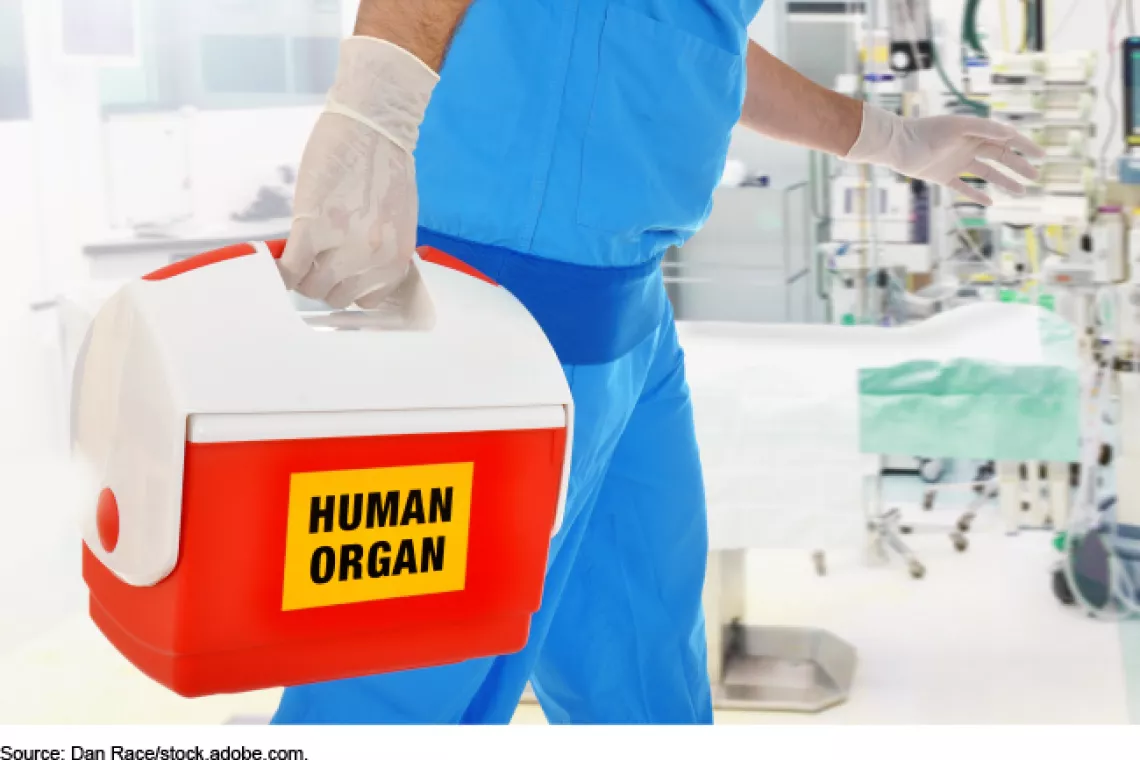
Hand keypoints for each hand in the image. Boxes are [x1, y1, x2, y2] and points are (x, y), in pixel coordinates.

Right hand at [278, 37, 438, 308]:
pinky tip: (276, 258)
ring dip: (302, 274)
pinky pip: (290, 269)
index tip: (337, 271)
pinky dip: (279, 269)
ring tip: (301, 250)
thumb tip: (356, 272)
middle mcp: (373, 261)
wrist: (374, 128)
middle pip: (336, 297)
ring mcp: (343, 247)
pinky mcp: (312, 229)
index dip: (347, 285)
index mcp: (396, 260)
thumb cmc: (386, 167)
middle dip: (323, 279)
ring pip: (311, 288)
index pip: (364, 300)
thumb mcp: (396, 223)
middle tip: (315, 256)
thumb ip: (379, 252)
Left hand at [845, 104, 1045, 206]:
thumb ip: (983, 128)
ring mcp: (956, 162)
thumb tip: (1010, 134)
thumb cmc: (926, 132)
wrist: (897, 145)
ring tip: (1022, 192)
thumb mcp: (957, 127)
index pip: (1006, 139)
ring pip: (986, 173)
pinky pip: (963, 187)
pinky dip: (976, 195)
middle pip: (1000, 157)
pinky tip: (990, 203)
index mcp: (975, 132)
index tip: (1041, 156)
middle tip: (1036, 178)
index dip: (1024, 147)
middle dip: (1019, 167)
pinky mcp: (943, 176)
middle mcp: (968, 146)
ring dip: (1004, 181)